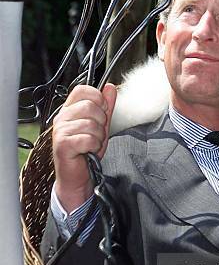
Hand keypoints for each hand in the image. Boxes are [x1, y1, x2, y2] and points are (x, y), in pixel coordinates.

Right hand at [53, 83, 116, 212]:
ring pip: (91, 124)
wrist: (78, 177)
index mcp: (69, 110)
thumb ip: (106, 107)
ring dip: (98, 137)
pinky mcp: (63, 145)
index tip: (102, 112)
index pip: (82, 90)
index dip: (97, 98)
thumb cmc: (86, 152)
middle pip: (89, 106)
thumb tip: (110, 87)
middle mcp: (62, 118)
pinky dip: (93, 146)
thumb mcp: (100, 126)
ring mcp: (61, 131)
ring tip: (92, 145)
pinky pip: (88, 138)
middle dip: (101, 122)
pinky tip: (88, 151)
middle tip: (96, 134)